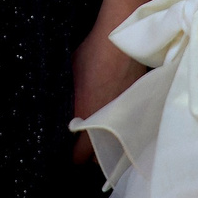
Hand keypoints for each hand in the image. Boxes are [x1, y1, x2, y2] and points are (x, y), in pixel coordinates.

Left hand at [70, 19, 145, 161]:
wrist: (121, 40)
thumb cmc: (91, 55)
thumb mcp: (69, 77)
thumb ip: (67, 99)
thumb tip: (58, 106)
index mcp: (88, 119)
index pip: (80, 155)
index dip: (73, 157)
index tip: (70, 156)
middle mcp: (109, 124)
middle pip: (100, 157)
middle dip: (92, 156)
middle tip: (84, 149)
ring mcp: (127, 117)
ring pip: (119, 146)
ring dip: (109, 146)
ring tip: (101, 140)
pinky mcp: (140, 107)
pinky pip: (131, 128)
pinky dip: (124, 131)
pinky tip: (118, 124)